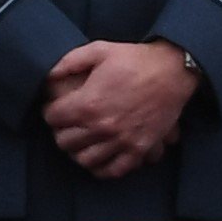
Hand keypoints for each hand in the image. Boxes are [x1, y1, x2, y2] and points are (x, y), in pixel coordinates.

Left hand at [41, 41, 199, 178]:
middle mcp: (102, 127)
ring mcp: (121, 141)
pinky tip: (99, 159)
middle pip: (65, 142)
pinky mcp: (139, 149)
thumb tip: (48, 75)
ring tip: (81, 142)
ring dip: (78, 151)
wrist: (172, 70)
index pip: (53, 118)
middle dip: (61, 132)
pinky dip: (102, 168)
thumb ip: (69, 62)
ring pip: (85, 160)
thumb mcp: (99, 50)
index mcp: (88, 103)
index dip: (50, 111)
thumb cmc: (135, 59)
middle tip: (66, 125)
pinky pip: (114, 170)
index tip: (55, 108)